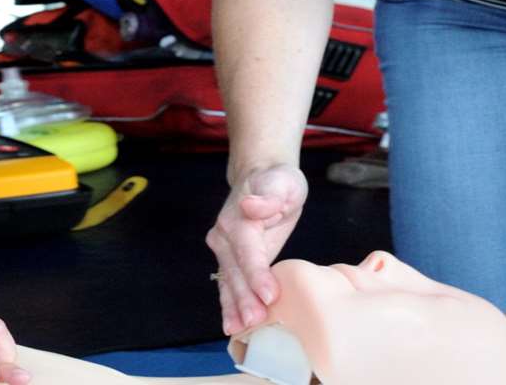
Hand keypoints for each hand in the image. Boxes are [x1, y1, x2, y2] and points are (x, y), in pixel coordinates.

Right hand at [205, 163, 307, 334]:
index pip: (248, 251)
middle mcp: (224, 236)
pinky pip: (228, 285)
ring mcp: (224, 249)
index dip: (257, 274)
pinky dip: (229, 306)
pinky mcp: (230, 260)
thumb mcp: (282, 182)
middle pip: (235, 271)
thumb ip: (269, 196)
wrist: (261, 176)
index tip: (269, 295)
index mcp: (239, 219)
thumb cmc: (278, 181)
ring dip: (233, 307)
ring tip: (239, 330)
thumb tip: (250, 206)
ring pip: (227, 282)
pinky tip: (232, 326)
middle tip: (255, 322)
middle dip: (244, 299)